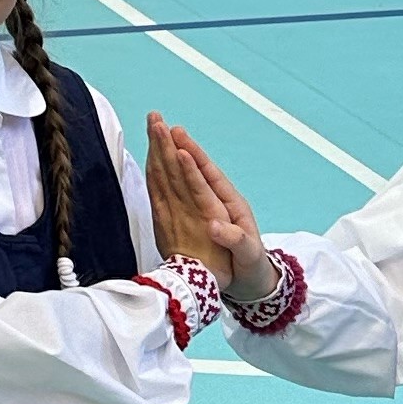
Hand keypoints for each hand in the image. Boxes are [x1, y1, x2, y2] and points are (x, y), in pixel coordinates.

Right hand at [145, 115, 275, 301]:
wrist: (248, 280)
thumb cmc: (250, 266)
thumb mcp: (249, 255)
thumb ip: (235, 240)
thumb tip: (214, 225)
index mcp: (229, 205)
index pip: (208, 178)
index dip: (194, 161)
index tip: (180, 146)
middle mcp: (213, 200)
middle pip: (191, 169)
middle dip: (175, 145)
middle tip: (159, 123)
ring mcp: (200, 206)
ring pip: (179, 176)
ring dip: (166, 153)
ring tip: (154, 131)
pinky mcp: (189, 216)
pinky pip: (172, 192)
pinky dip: (161, 176)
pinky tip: (151, 162)